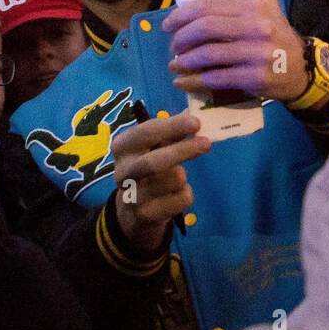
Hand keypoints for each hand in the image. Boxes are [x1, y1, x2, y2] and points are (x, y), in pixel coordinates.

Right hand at [112, 111, 212, 251]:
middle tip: (206, 143)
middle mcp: (121, 172)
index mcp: (122, 148)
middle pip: (154, 162)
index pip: (146, 132)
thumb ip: (172, 132)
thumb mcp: (154, 147)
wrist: (132, 213)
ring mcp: (131, 197)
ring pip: (172, 181)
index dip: (172, 126)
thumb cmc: (148, 169)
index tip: (196, 123)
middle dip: (183, 151)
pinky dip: (186, 194)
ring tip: (178, 177)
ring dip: (183, 176)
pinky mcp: (145, 216)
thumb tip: (195, 113)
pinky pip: (181, 200)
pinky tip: (176, 194)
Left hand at [163, 0, 309, 102]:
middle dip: (181, 37)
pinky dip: (194, 81)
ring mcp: (257, 54)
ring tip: (176, 63)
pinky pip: (217, 79)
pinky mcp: (256, 78)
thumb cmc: (277, 30)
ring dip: (185, 60)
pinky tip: (182, 81)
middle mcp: (258, 28)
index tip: (169, 25)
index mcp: (255, 6)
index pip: (208, 6)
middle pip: (205, 29)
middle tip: (173, 45)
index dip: (182, 15)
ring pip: (209, 54)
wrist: (302, 68)